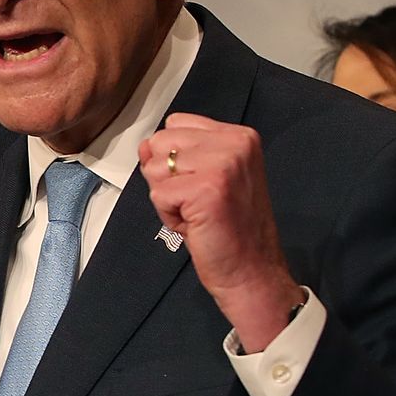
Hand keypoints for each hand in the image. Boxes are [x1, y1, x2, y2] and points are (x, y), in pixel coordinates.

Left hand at [140, 113, 303, 351]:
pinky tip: (195, 225)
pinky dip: (168, 215)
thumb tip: (144, 146)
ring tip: (197, 213)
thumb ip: (179, 155)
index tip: (201, 185)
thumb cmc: (228, 227)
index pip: (174, 124)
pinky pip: (157, 194)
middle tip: (197, 202)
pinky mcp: (207, 189)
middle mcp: (235, 142)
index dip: (175, 159)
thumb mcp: (207, 177)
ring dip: (167, 197)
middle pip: (160, 143)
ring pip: (154, 168)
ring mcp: (223, 164)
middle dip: (167, 177)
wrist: (252, 271)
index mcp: (239, 135)